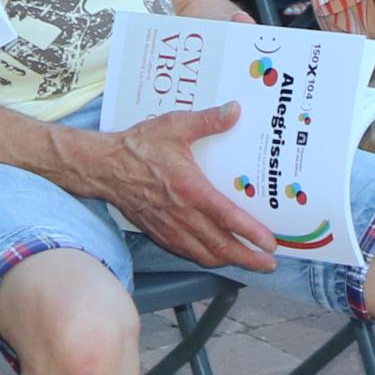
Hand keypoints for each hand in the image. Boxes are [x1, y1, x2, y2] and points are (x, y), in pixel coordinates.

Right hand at [93, 103, 281, 270]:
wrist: (104, 167)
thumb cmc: (139, 146)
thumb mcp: (174, 126)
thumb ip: (208, 120)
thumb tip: (235, 110)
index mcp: (190, 189)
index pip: (228, 218)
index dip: (251, 233)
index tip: (271, 243)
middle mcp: (182, 215)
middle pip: (221, 246)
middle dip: (248, 258)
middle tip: (270, 263)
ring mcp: (170, 228)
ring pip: (205, 254)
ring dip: (230, 262)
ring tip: (250, 263)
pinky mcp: (159, 234)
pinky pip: (188, 253)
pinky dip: (207, 258)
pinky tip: (217, 256)